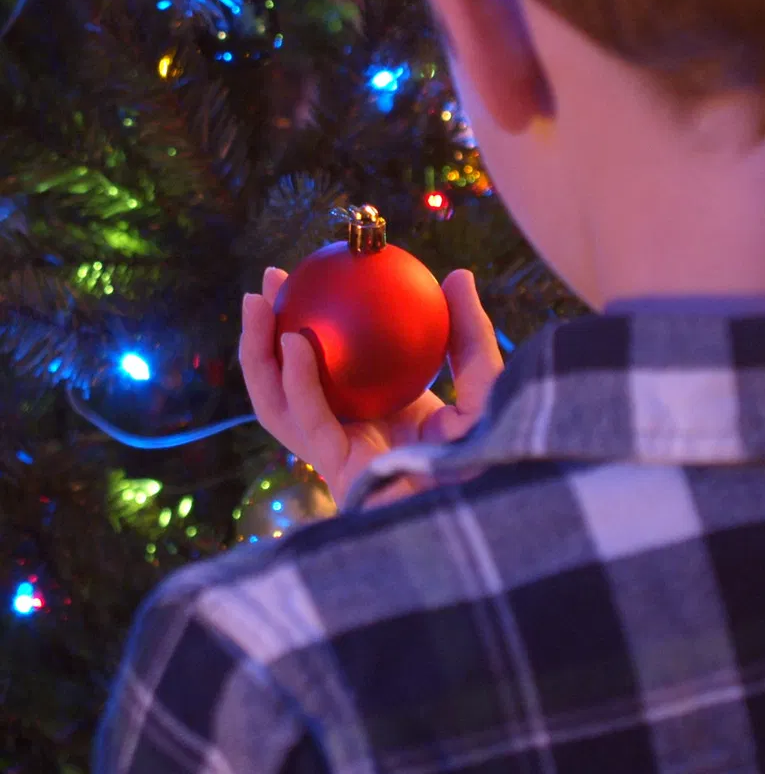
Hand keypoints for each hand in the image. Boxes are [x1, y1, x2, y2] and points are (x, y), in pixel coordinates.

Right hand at [239, 267, 503, 509]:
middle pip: (285, 385)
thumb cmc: (496, 449)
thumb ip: (468, 334)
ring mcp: (338, 459)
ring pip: (277, 407)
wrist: (494, 498)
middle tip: (269, 284)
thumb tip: (457, 275)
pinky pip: (310, 423)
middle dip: (265, 334)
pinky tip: (295, 340)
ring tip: (259, 304)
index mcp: (374, 417)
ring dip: (258, 354)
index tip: (305, 278)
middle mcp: (348, 437)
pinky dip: (297, 382)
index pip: (323, 371)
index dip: (305, 324)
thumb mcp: (484, 382)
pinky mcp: (340, 475)